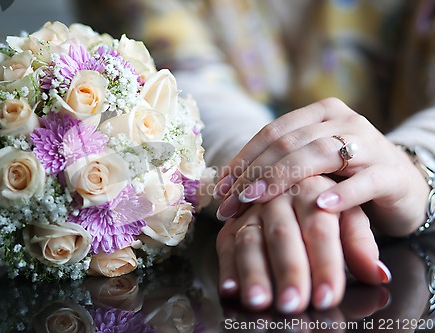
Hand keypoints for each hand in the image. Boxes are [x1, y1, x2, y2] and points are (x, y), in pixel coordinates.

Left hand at [214, 98, 427, 235]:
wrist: (402, 185)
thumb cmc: (345, 176)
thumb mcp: (310, 165)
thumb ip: (278, 165)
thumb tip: (227, 184)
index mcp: (319, 113)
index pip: (272, 131)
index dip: (243, 158)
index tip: (221, 186)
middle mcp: (343, 121)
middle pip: (290, 142)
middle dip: (254, 172)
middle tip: (230, 201)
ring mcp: (369, 144)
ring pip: (319, 155)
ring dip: (283, 178)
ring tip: (255, 199)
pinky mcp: (389, 173)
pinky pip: (362, 182)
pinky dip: (340, 194)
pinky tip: (319, 206)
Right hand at [216, 175, 389, 313]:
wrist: (295, 173)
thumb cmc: (327, 203)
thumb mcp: (350, 217)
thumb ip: (360, 244)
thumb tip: (378, 274)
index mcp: (312, 190)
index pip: (320, 230)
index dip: (324, 264)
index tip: (327, 296)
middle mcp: (278, 196)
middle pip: (282, 234)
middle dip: (288, 270)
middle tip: (293, 304)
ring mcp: (251, 209)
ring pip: (249, 239)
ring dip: (253, 272)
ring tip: (259, 301)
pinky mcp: (233, 222)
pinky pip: (225, 243)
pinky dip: (226, 267)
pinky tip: (230, 290)